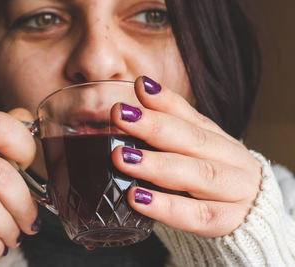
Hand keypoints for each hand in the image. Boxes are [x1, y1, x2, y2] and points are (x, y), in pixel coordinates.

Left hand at [111, 76, 261, 237]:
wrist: (254, 219)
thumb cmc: (212, 182)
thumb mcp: (197, 155)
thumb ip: (170, 133)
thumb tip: (131, 107)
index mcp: (221, 141)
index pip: (192, 117)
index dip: (165, 100)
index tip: (139, 85)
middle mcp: (233, 161)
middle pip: (193, 140)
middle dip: (154, 127)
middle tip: (120, 115)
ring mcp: (235, 192)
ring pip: (198, 175)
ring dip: (157, 165)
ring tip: (122, 157)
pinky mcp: (228, 222)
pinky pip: (196, 215)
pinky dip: (166, 206)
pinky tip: (137, 198)